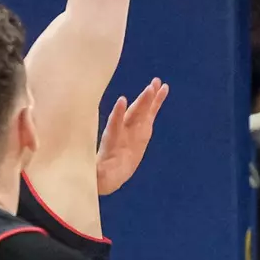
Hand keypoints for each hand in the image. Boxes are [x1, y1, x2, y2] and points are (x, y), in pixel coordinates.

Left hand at [95, 78, 169, 195]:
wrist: (110, 172)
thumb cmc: (101, 175)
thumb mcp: (99, 176)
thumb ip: (98, 174)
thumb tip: (96, 176)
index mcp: (111, 140)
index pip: (114, 125)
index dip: (117, 114)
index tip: (122, 102)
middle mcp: (122, 130)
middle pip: (133, 114)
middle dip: (141, 102)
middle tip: (149, 88)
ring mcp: (133, 127)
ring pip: (143, 109)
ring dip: (150, 97)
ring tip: (157, 82)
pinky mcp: (143, 128)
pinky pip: (151, 112)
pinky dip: (156, 102)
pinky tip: (163, 88)